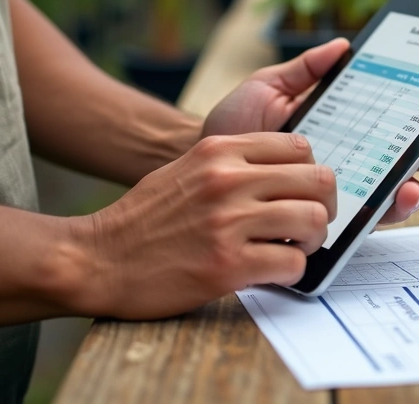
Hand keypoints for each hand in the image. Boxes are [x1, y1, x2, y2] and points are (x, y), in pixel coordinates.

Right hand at [80, 133, 335, 318]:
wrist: (95, 259)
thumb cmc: (144, 219)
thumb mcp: (187, 169)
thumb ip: (233, 164)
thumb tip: (286, 172)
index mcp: (219, 151)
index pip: (300, 147)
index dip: (309, 174)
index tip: (301, 193)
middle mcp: (227, 180)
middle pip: (318, 180)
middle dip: (323, 206)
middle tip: (308, 225)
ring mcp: (228, 223)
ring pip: (312, 220)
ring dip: (311, 241)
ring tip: (291, 249)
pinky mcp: (227, 265)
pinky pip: (292, 264)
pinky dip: (291, 272)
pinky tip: (271, 272)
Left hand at [202, 39, 418, 223]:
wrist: (200, 171)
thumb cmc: (232, 131)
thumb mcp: (267, 88)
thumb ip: (305, 69)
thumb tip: (343, 44)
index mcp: (348, 123)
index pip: (400, 111)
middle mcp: (357, 156)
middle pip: (413, 147)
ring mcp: (350, 188)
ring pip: (405, 182)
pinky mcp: (337, 219)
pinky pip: (377, 216)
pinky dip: (397, 204)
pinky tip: (403, 190)